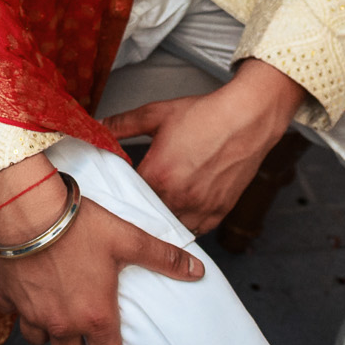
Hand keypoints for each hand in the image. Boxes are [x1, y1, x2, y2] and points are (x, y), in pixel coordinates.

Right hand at [0, 158, 203, 344]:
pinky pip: (11, 313)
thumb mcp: (127, 238)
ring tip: (57, 317)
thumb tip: (197, 270)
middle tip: (86, 342)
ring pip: (39, 341)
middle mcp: (62, 323)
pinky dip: (19, 308)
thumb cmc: (77, 225)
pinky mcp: (8, 295)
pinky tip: (27, 293)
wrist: (28, 209)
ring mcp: (32, 312)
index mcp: (95, 317)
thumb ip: (162, 257)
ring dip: (48, 334)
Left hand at [100, 60, 305, 234]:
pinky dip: (188, 223)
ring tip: (161, 204)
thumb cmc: (205, 116)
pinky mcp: (219, 212)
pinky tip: (182, 208)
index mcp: (158, 175)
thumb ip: (123, 123)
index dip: (123, 191)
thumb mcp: (156, 114)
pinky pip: (197, 230)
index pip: (129, 195)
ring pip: (173, 227)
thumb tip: (99, 125)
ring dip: (165, 219)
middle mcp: (179, 197)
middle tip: (139, 198)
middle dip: (143, 207)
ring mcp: (201, 208)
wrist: (245, 119)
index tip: (121, 187)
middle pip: (149, 215)